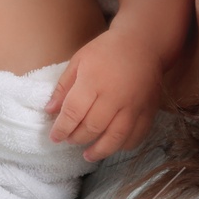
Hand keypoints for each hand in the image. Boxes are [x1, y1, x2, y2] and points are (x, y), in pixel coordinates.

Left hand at [46, 26, 167, 161]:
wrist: (143, 43)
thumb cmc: (107, 50)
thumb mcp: (79, 61)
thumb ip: (64, 87)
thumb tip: (50, 111)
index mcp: (93, 81)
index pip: (73, 112)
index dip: (62, 128)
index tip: (54, 137)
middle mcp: (114, 96)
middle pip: (92, 127)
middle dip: (77, 138)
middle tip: (69, 140)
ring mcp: (134, 105)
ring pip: (115, 137)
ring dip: (99, 150)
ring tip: (88, 155)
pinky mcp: (149, 110)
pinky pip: (137, 135)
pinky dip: (124, 146)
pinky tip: (113, 146)